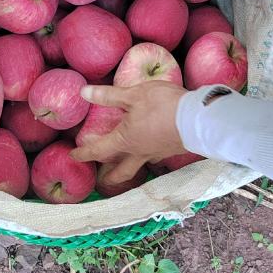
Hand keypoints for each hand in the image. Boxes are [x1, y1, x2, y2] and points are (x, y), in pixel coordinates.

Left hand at [70, 81, 187, 183]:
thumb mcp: (133, 95)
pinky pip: (155, 157)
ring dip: (130, 167)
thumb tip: (83, 93)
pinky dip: (148, 157)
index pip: (99, 150)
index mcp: (126, 141)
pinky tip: (151, 149)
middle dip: (110, 177)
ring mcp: (158, 153)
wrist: (199, 119)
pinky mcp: (173, 149)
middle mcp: (140, 152)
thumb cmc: (163, 105)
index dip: (84, 153)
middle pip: (122, 171)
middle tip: (102, 180)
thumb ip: (108, 95)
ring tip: (126, 164)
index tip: (74, 156)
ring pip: (139, 165)